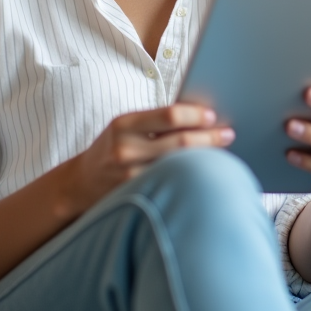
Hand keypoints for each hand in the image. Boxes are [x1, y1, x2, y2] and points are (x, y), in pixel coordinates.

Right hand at [63, 104, 234, 215]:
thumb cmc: (113, 146)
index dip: (195, 115)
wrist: (81, 182)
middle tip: (229, 134)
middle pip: (179, 144)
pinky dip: (190, 176)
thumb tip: (200, 114)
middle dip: (209, 138)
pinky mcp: (135, 195)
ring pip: (178, 167)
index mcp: (124, 124)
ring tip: (222, 151)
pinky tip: (203, 172)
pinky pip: (170, 184)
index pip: (168, 115)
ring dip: (204, 159)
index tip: (213, 115)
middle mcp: (125, 149)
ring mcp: (130, 176)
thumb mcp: (126, 125)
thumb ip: (155, 120)